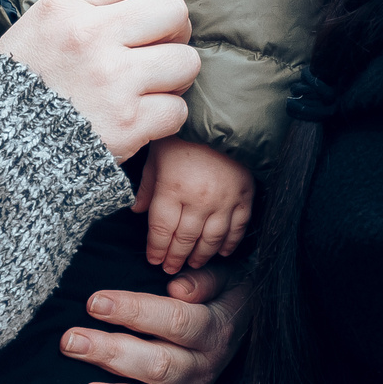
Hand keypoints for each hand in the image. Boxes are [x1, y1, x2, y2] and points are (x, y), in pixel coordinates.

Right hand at [0, 0, 197, 160]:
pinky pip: (178, 109)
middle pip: (174, 11)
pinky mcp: (127, 123)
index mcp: (68, 6)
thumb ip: (88, 4)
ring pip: (186, 62)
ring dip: (175, 76)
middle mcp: (92, 37)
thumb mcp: (39, 26)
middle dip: (175, 31)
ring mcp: (112, 81)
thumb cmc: (21, 84)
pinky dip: (166, 116)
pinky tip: (142, 117)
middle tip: (158, 48)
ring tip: (151, 84)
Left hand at [63, 261, 248, 383]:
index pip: (174, 320)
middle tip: (71, 341)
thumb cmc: (215, 298)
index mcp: (215, 330)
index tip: (95, 302)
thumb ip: (204, 280)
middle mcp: (203, 368)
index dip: (134, 311)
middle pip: (158, 364)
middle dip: (111, 352)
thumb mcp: (223, 278)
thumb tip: (178, 288)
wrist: (236, 333)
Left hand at [132, 137, 255, 270]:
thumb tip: (138, 210)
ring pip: (211, 239)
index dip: (156, 248)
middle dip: (175, 257)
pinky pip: (238, 227)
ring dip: (200, 255)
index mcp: (173, 188)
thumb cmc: (185, 132)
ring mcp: (224, 200)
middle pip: (185, 239)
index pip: (162, 229)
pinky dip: (230, 243)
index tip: (154, 259)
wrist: (225, 115)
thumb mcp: (157, 153)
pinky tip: (222, 252)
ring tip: (192, 263)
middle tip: (169, 268)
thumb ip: (147, 184)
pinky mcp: (245, 196)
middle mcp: (199, 200)